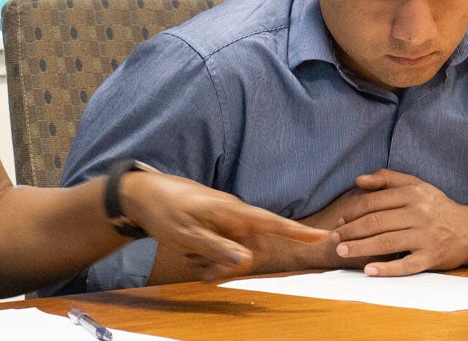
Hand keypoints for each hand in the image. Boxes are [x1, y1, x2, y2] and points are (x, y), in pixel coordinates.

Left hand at [123, 172, 329, 280]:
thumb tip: (248, 261)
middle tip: (206, 274)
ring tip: (193, 261)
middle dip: (234, 266)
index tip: (324, 236)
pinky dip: (211, 256)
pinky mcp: (215, 223)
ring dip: (219, 263)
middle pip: (252, 248)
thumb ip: (217, 248)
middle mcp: (233, 214)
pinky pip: (223, 246)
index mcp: (232, 212)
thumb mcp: (187, 234)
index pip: (272, 222)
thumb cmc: (165, 210)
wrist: (143, 194)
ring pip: (236, 251)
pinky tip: (192, 256)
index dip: (298, 232)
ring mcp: (225, 219)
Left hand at [330, 169, 467, 276]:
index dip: (353, 211)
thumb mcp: (416, 185)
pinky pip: (406, 265)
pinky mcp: (432, 257)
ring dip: (360, 248)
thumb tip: (359, 180)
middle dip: (351, 231)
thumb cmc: (436, 207)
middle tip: (334, 238)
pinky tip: (369, 270)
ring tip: (342, 251)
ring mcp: (426, 237)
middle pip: (377, 222)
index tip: (340, 219)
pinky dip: (387, 269)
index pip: (374, 202)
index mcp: (413, 194)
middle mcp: (419, 214)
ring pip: (386, 242)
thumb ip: (387, 179)